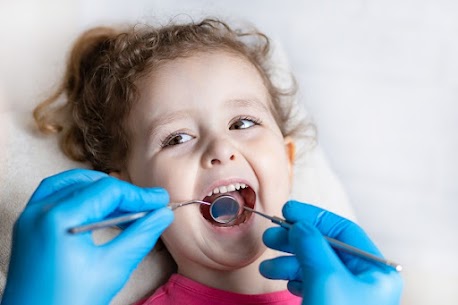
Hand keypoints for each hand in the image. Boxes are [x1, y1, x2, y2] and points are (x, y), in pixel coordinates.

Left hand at [1, 169, 173, 304]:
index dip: (139, 195)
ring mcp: (29, 217)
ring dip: (101, 190)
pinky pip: (54, 194)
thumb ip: (140, 235)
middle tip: (148, 206)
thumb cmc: (66, 303)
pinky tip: (96, 206)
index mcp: (59, 218)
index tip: (160, 201)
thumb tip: (162, 215)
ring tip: (126, 206)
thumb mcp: (112, 268)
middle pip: (92, 185)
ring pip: (72, 184)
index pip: (109, 191)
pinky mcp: (27, 225)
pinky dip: (79, 194)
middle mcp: (39, 210)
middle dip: (123, 194)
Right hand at [259, 201, 402, 304]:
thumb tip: (298, 224)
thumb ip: (311, 244)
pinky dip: (296, 279)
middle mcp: (365, 280)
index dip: (313, 217)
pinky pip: (314, 284)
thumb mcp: (325, 278)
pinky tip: (285, 282)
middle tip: (271, 235)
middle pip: (326, 247)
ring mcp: (349, 296)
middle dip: (295, 240)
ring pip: (316, 266)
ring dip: (289, 262)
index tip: (288, 210)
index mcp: (375, 270)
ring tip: (268, 265)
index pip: (342, 230)